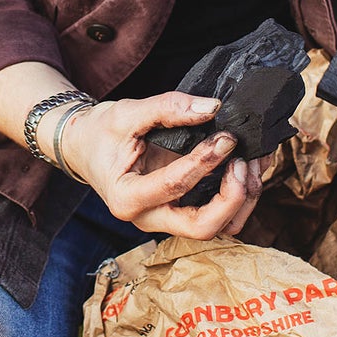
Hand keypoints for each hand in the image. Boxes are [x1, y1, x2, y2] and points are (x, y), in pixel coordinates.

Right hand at [59, 91, 261, 239]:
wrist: (86, 147)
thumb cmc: (101, 133)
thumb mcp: (126, 113)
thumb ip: (167, 108)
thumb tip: (213, 108)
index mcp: (127, 197)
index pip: (174, 186)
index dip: (205, 161)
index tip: (226, 136)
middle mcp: (148, 218)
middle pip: (202, 228)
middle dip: (232, 197)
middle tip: (242, 162)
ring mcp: (167, 219)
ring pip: (218, 228)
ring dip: (242, 200)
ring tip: (251, 162)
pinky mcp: (181, 212)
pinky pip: (218, 215)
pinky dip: (239, 196)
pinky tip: (245, 167)